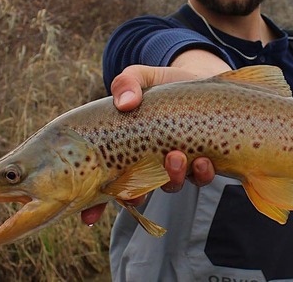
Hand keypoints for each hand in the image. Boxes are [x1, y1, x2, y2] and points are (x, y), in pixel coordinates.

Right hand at [81, 61, 221, 225]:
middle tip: (138, 185)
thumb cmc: (162, 84)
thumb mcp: (140, 77)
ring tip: (176, 157)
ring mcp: (176, 165)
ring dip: (172, 178)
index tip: (88, 216)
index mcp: (124, 150)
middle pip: (136, 192)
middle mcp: (148, 164)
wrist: (201, 80)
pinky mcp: (203, 162)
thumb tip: (125, 103)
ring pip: (171, 186)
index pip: (104, 182)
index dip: (94, 203)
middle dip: (135, 195)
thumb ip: (126, 83)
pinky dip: (202, 174)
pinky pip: (201, 178)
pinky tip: (204, 161)